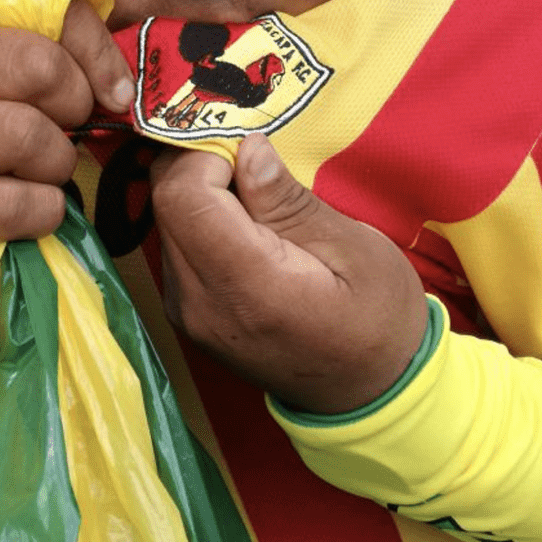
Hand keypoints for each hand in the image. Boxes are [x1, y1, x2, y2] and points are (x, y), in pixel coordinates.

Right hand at [0, 0, 134, 255]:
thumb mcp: (31, 77)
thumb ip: (76, 56)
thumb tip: (120, 94)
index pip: (49, 6)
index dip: (96, 54)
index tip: (113, 93)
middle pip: (38, 65)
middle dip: (73, 109)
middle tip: (62, 132)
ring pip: (24, 135)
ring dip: (55, 166)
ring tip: (36, 172)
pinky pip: (9, 204)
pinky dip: (39, 212)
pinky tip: (27, 208)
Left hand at [151, 134, 427, 414]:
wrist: (367, 391)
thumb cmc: (376, 317)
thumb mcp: (355, 248)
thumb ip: (290, 202)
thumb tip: (248, 149)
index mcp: (247, 286)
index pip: (183, 196)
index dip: (206, 155)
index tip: (250, 150)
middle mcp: (200, 303)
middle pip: (166, 203)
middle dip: (200, 166)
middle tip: (253, 162)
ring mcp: (187, 312)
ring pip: (165, 220)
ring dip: (201, 192)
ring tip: (257, 196)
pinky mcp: (186, 313)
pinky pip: (175, 244)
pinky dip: (200, 219)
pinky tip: (245, 224)